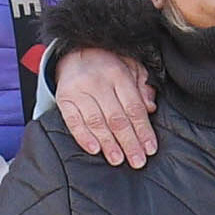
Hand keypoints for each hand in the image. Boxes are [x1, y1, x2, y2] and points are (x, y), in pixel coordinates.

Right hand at [54, 47, 160, 167]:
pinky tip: (94, 149)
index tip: (150, 148)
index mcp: (118, 74)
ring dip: (108, 144)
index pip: (133, 107)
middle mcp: (98, 82)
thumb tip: (151, 108)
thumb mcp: (130, 67)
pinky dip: (83, 137)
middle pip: (116, 118)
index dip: (143, 130)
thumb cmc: (107, 66)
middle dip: (129, 142)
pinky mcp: (64, 99)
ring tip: (117, 159)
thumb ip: (142, 87)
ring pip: (96, 122)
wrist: (75, 53)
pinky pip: (73, 121)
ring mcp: (79, 91)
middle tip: (137, 161)